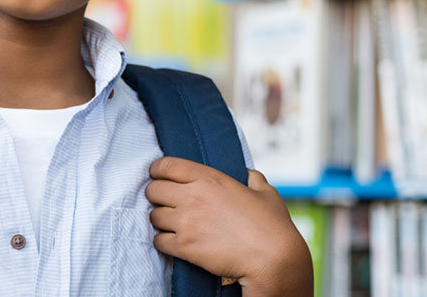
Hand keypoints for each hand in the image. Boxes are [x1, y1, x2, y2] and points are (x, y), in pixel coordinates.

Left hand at [145, 157, 312, 296]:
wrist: (273, 260)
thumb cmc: (273, 227)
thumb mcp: (266, 193)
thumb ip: (253, 179)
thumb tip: (248, 174)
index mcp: (209, 179)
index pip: (166, 165)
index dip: (157, 170)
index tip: (158, 176)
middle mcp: (193, 197)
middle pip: (152, 190)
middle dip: (156, 196)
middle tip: (166, 203)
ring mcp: (186, 222)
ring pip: (153, 216)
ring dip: (161, 220)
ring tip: (173, 224)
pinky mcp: (184, 246)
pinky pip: (158, 240)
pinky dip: (163, 242)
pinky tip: (175, 242)